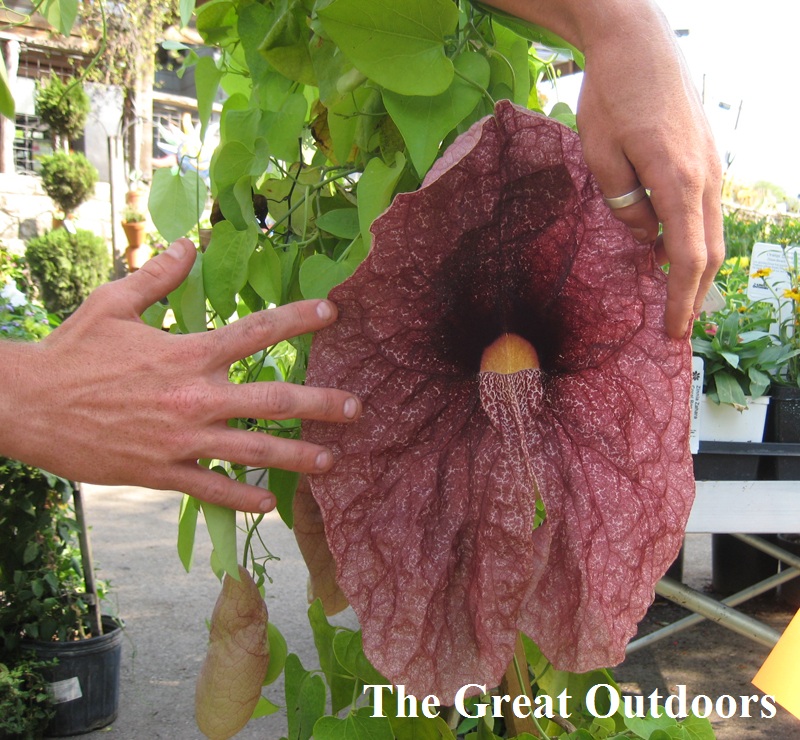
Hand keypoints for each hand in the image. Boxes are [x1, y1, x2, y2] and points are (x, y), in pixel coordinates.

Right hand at [9, 240, 360, 511]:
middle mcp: (194, 397)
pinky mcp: (161, 473)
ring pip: (252, 451)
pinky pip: (210, 489)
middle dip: (319, 404)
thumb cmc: (71, 352)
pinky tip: (268, 505)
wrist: (26, 405)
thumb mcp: (112, 303)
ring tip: (330, 461)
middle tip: (357, 408)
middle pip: (271, 400)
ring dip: (296, 458)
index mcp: (187, 353)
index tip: (332, 312)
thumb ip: (157, 275)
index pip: (256, 332)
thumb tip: (189, 244)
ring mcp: (181, 440)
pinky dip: (241, 498)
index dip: (297, 320)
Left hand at [479, 0, 724, 338]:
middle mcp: (706, 176)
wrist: (638, 43)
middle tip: (677, 328)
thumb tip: (646, 236)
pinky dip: (695, 240)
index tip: (671, 331)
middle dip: (694, 295)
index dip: (680, 299)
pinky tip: (675, 253)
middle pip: (710, 253)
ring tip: (678, 300)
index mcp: (678, 181)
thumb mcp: (601, 157)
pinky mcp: (706, 155)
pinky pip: (705, 210)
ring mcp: (712, 164)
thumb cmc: (611, 97)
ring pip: (712, 231)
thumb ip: (624, 204)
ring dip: (697, 270)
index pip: (688, 257)